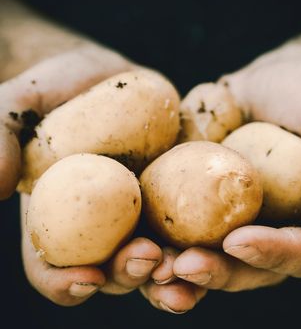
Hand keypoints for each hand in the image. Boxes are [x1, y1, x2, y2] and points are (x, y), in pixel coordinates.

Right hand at [0, 43, 202, 310]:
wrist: (106, 77)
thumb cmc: (58, 91)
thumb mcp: (20, 103)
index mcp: (61, 219)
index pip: (53, 266)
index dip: (64, 282)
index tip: (87, 279)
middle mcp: (103, 226)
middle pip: (114, 270)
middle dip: (131, 274)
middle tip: (149, 259)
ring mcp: (143, 214)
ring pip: (158, 258)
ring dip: (175, 272)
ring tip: (190, 265)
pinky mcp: (177, 195)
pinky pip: (192, 224)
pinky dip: (205, 237)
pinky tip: (223, 237)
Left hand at [171, 41, 300, 299]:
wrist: (268, 84)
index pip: (294, 253)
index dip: (269, 254)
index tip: (238, 243)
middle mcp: (266, 230)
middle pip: (243, 268)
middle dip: (214, 272)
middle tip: (183, 268)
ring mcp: (227, 219)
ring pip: (205, 257)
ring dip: (176, 269)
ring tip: (151, 268)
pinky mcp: (195, 203)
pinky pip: (174, 227)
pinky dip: (155, 239)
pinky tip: (133, 241)